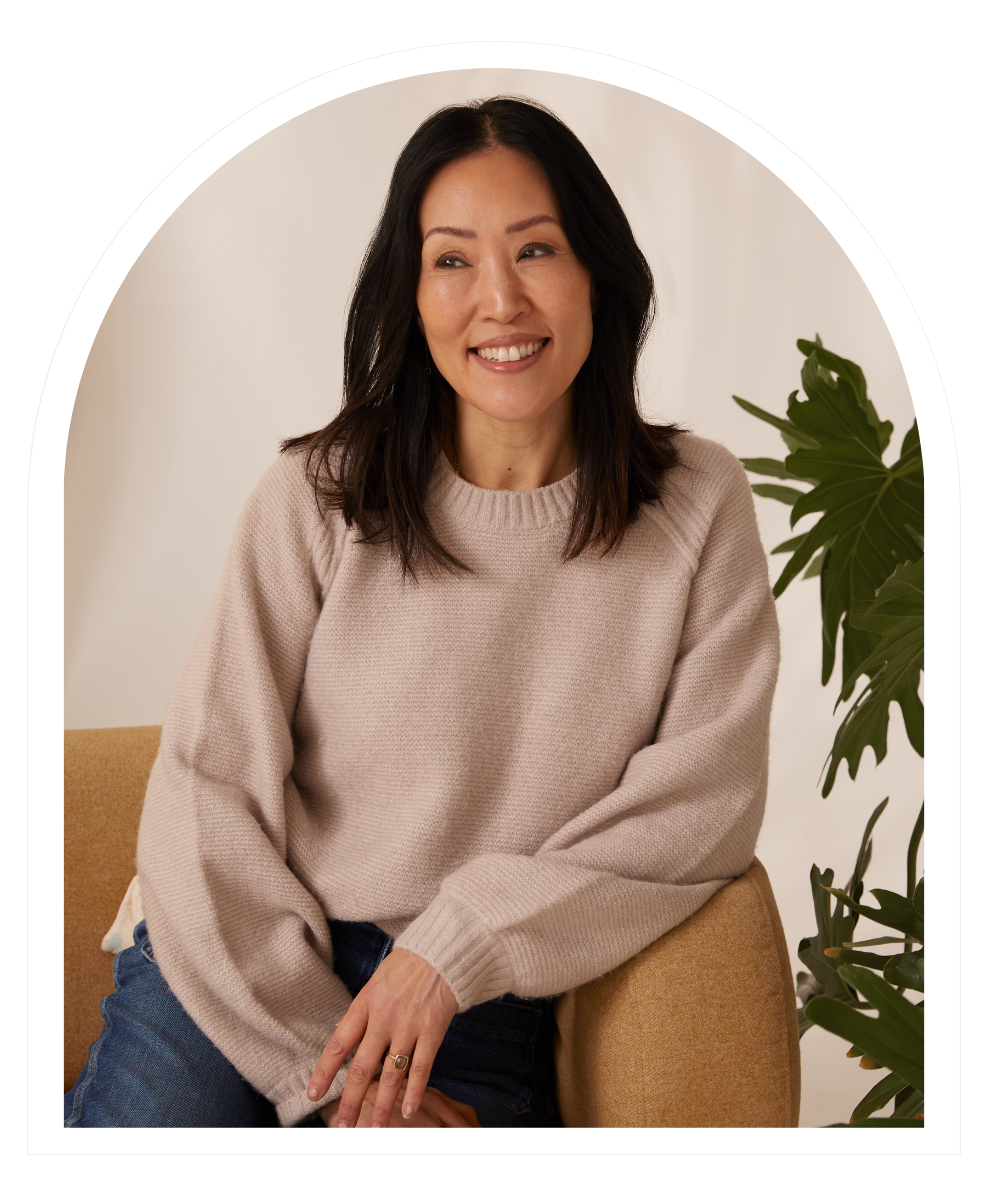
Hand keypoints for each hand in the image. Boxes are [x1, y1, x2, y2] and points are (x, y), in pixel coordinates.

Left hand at [307, 947, 457, 1127]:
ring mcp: (409, 1026)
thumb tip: (342, 1037)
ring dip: (382, 1105)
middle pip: (362, 1067)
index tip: (313, 1093)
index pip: (339, 1043)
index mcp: (366, 1003)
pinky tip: (408, 1110)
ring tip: (375, 1127)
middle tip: (343, 1126)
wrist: (442, 951)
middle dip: (351, 1100)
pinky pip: (422, 1067)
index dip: (324, 1071)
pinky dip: (415, 1091)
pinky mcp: (432, 1031)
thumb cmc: (407, 966)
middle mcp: (384, 1018)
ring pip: (391, 1074)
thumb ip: (362, 1012)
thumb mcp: (376, 983)